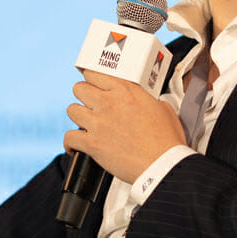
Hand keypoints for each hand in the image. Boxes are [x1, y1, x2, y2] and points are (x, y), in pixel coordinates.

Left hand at [64, 73, 186, 183]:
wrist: (163, 164)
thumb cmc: (166, 140)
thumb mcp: (163, 108)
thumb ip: (147, 100)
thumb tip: (145, 103)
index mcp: (126, 90)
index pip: (94, 74)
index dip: (92, 80)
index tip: (92, 84)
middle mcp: (109, 102)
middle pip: (79, 88)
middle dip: (83, 96)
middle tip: (89, 104)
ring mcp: (98, 122)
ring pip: (71, 110)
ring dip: (77, 117)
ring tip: (84, 124)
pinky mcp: (92, 143)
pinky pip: (69, 137)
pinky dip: (70, 143)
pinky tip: (75, 147)